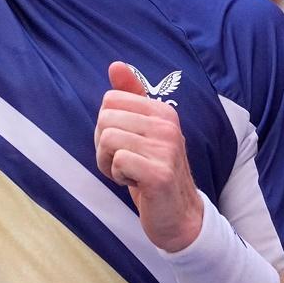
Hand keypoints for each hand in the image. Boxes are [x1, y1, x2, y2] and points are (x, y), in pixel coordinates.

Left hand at [94, 61, 202, 251]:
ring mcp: (166, 148)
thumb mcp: (141, 131)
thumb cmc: (153, 171)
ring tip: (130, 173)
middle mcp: (168, 125)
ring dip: (109, 163)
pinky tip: (136, 184)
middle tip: (125, 162)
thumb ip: (130, 97)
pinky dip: (118, 176)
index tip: (125, 145)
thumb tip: (116, 65)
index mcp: (162, 111)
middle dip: (104, 146)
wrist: (179, 216)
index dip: (107, 126)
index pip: (109, 100)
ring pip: (107, 139)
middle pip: (104, 119)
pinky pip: (118, 161)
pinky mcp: (160, 173)